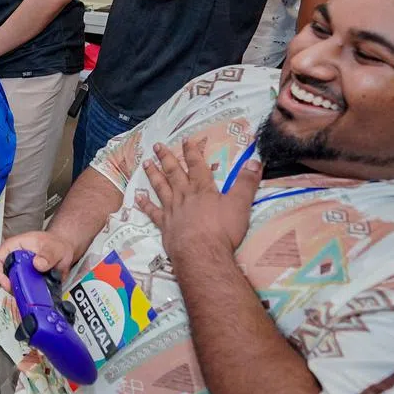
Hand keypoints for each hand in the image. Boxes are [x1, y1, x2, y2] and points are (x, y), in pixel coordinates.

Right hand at [0, 231, 79, 293]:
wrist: (63, 250)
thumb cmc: (54, 243)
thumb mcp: (54, 248)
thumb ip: (48, 255)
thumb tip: (38, 264)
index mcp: (14, 246)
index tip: (8, 284)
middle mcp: (13, 259)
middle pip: (1, 276)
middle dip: (9, 286)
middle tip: (21, 292)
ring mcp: (19, 271)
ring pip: (11, 285)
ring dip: (20, 292)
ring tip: (32, 294)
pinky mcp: (26, 280)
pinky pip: (21, 290)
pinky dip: (27, 295)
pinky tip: (37, 295)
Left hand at [136, 138, 261, 261]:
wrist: (201, 253)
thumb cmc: (222, 230)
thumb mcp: (240, 204)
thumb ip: (247, 183)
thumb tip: (255, 161)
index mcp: (202, 189)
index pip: (196, 165)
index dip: (191, 151)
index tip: (185, 140)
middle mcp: (184, 196)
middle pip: (173, 172)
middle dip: (166, 157)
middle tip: (157, 145)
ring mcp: (172, 210)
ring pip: (160, 188)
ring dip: (153, 174)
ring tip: (145, 163)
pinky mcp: (165, 225)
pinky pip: (152, 212)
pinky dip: (145, 204)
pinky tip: (137, 197)